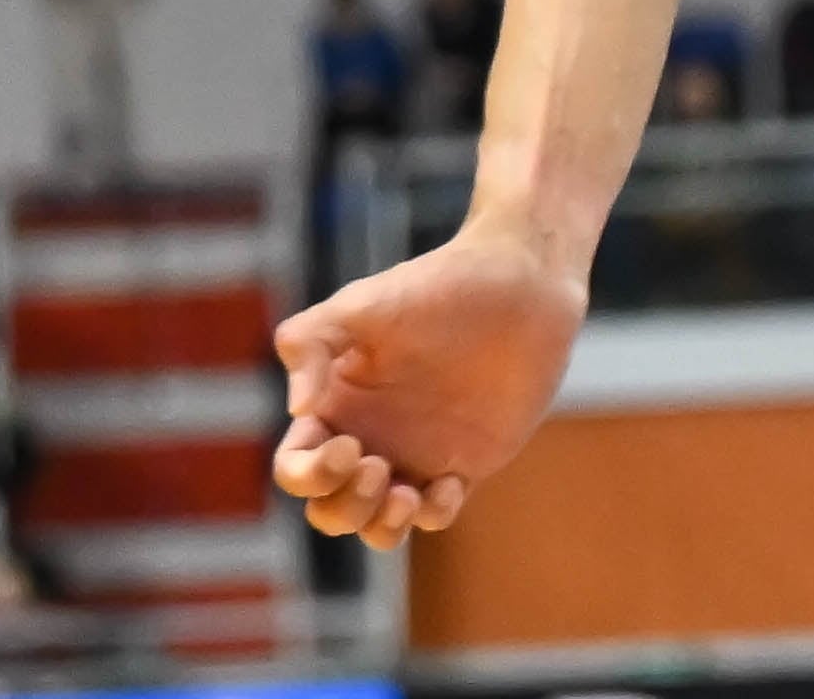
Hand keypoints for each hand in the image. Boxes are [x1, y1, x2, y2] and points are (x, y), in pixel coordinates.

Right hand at [266, 223, 582, 546]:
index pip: (296, 467)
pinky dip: (433, 513)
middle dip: (342, 506)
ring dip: (379, 526)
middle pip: (328, 509)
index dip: (309, 474)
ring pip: (376, 526)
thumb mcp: (361, 303)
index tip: (348, 444)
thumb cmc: (435, 287)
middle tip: (376, 466)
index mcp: (336, 403)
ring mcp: (414, 454)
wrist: (517, 288)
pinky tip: (450, 480)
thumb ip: (310, 343)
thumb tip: (298, 410)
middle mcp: (369, 435)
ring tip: (405, 496)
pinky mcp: (461, 464)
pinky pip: (435, 515)